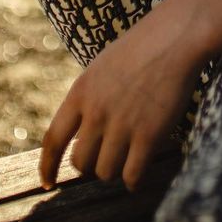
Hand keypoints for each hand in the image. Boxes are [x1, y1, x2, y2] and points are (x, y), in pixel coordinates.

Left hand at [39, 0, 214, 192]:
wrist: (174, 37)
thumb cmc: (141, 49)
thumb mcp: (101, 68)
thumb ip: (88, 98)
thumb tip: (80, 131)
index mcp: (81, 92)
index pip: (53, 139)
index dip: (47, 166)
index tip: (47, 184)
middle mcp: (96, 112)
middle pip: (81, 163)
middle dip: (92, 164)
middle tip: (107, 155)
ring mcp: (122, 125)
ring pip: (105, 172)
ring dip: (115, 170)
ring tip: (128, 157)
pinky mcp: (148, 135)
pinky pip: (132, 175)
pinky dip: (133, 180)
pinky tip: (138, 175)